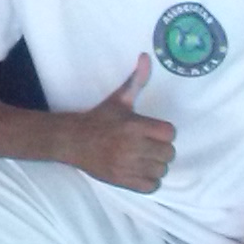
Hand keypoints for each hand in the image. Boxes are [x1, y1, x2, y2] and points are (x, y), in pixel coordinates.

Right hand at [61, 56, 175, 194]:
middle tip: (148, 145)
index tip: (152, 131)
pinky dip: (148, 181)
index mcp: (134, 125)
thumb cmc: (100, 119)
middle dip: (160, 149)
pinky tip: (139, 170)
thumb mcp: (119, 99)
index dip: (163, 132)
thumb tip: (145, 57)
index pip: (170, 133)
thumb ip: (137, 80)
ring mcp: (127, 165)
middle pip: (168, 153)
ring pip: (161, 171)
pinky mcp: (122, 180)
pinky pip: (151, 186)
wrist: (73, 141)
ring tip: (143, 158)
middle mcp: (132, 146)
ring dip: (155, 165)